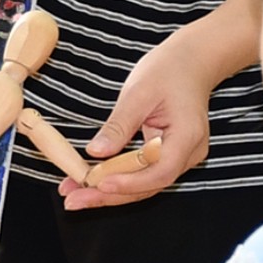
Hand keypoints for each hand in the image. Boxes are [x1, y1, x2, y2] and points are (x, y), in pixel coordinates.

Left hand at [59, 29, 216, 208]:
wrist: (189, 63)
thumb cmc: (168, 71)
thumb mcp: (138, 93)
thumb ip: (118, 125)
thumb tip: (95, 152)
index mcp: (187, 136)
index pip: (160, 171)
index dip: (129, 182)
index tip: (98, 184)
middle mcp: (188, 153)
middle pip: (149, 185)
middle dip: (110, 195)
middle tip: (73, 200)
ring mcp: (180, 158)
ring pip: (144, 184)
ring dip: (109, 192)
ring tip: (74, 194)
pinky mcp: (168, 157)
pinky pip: (142, 174)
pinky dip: (117, 179)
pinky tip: (91, 182)